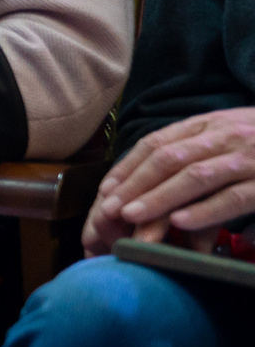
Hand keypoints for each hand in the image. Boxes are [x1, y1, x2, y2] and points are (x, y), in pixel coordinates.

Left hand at [85, 109, 254, 255]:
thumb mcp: (230, 135)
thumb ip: (196, 148)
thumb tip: (149, 179)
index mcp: (210, 124)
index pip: (156, 143)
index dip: (127, 168)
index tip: (105, 192)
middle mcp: (225, 136)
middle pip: (168, 159)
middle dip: (135, 185)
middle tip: (107, 210)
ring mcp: (249, 157)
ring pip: (196, 176)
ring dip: (161, 197)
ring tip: (133, 216)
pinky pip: (235, 196)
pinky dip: (207, 209)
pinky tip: (182, 222)